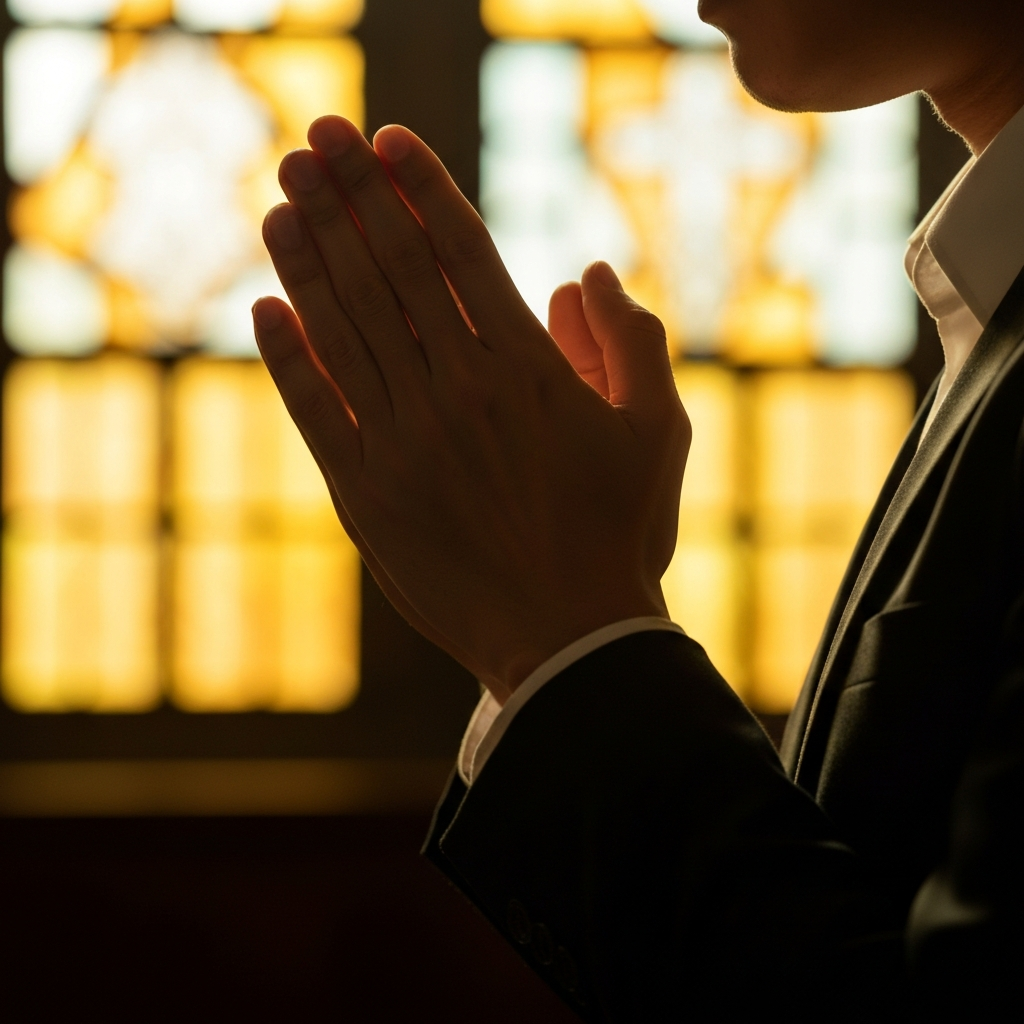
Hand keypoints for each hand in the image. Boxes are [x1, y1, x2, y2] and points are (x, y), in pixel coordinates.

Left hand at [253, 118, 689, 702]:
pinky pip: (314, 410)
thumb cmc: (619, 533)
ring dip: (307, 258)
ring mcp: (403, 442)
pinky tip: (265, 306)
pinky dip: (288, 355)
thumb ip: (632, 343)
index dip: (418, 188)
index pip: (460, 252)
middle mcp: (457, 393)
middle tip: (314, 138)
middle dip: (349, 196)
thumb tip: (590, 273)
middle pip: (390, 273)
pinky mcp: (364, 493)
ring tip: (281, 199)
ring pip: (343, 328)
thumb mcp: (657, 431)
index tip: (385, 141)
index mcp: (527, 369)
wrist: (566, 637)